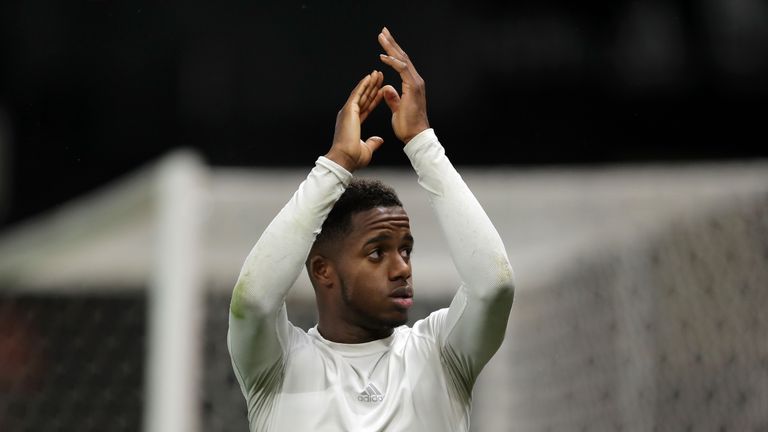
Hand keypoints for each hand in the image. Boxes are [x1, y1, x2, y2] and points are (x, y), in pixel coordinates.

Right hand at [325, 70, 384, 171]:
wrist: (344, 159)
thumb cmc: (352, 157)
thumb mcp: (367, 149)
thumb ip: (373, 142)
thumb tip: (379, 140)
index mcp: (353, 122)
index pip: (366, 107)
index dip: (374, 99)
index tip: (381, 91)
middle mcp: (349, 115)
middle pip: (364, 97)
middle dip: (372, 87)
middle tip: (379, 76)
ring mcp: (348, 111)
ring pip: (361, 93)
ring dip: (369, 83)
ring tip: (376, 73)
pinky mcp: (348, 110)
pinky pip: (357, 94)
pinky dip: (363, 85)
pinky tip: (369, 77)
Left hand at [377, 27, 429, 143]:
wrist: (415, 137)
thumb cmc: (408, 127)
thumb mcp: (397, 109)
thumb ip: (393, 98)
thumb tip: (386, 89)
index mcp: (411, 85)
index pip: (401, 63)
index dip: (392, 52)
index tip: (383, 42)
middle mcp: (415, 81)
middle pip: (403, 57)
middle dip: (392, 43)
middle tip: (383, 31)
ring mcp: (415, 84)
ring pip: (403, 60)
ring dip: (392, 48)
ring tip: (382, 37)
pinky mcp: (413, 88)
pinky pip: (403, 70)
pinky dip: (393, 62)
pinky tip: (383, 56)